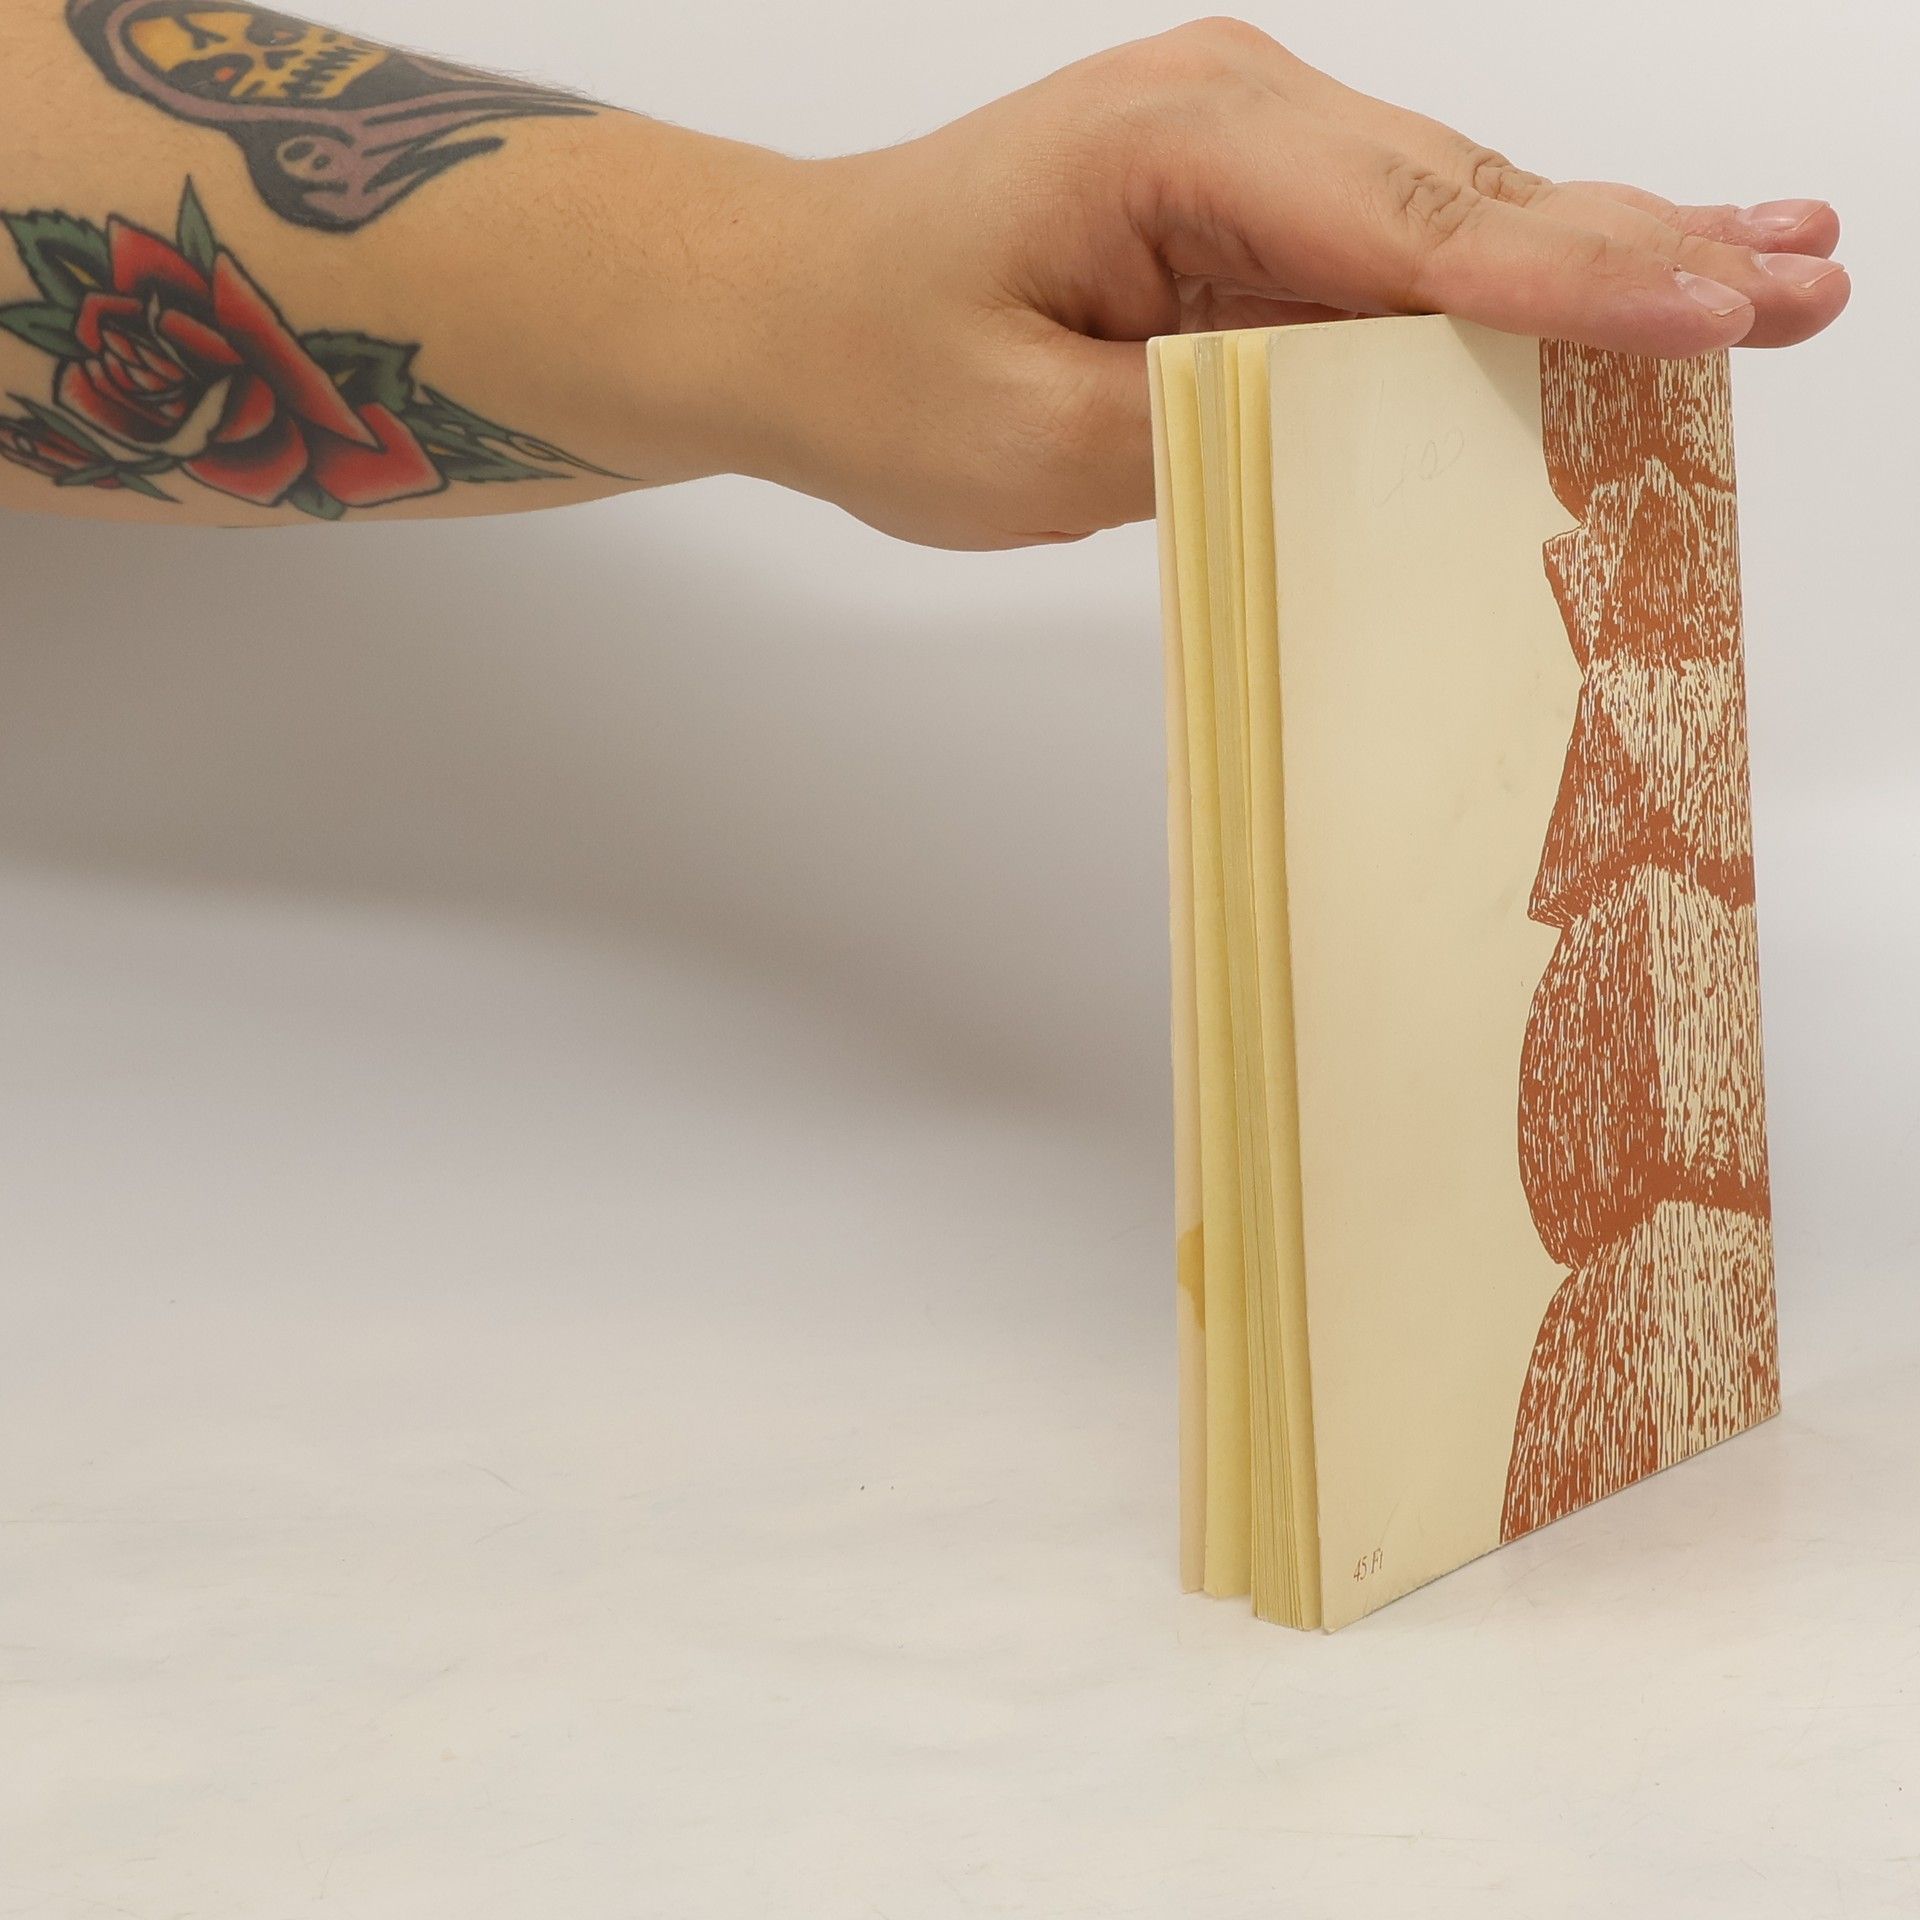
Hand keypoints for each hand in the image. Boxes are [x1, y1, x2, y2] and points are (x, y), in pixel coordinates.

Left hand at [727, 18, 1847, 547]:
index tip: (1712, 311)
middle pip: (1472, 200)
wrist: (787, 309)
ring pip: (1460, 219)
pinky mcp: (1250, 213)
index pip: (1414, 226)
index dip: (1572, 279)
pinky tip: (1631, 284)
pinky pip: (1405, 254)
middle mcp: (1239, 121)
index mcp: (1180, 150)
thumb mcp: (1024, 446)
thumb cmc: (875, 368)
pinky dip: (1517, 285)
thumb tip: (1364, 427)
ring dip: (1610, 260)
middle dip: (1641, 255)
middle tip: (1806, 286)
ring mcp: (1253, 159)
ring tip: (1776, 279)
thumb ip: (1204, 434)